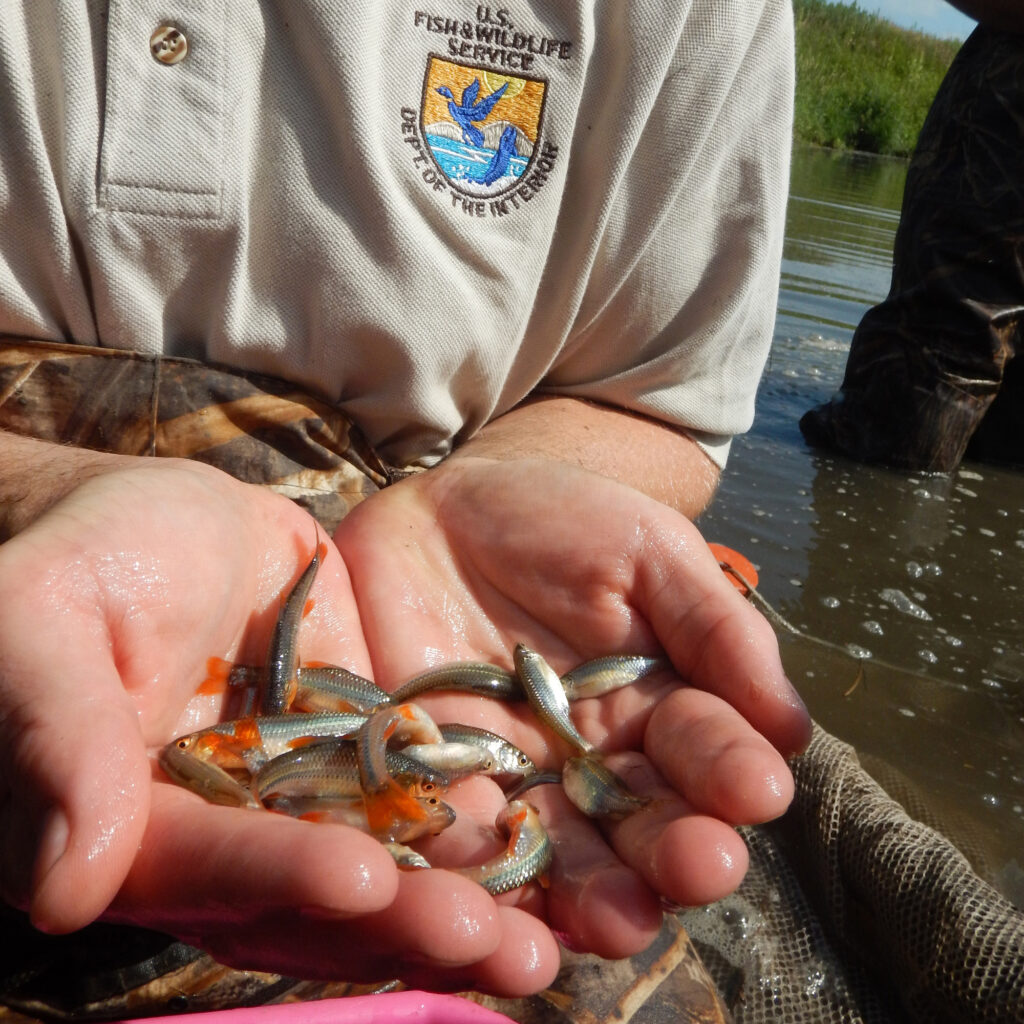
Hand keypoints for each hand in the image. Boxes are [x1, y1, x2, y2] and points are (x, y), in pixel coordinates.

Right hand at [0, 457, 556, 994]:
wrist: (160, 517)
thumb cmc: (80, 555)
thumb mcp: (41, 619)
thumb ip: (54, 736)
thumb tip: (62, 886)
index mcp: (131, 829)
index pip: (205, 868)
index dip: (275, 875)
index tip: (360, 876)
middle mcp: (224, 835)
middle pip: (310, 896)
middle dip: (400, 922)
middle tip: (496, 946)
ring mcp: (301, 797)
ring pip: (379, 864)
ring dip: (456, 904)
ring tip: (542, 943)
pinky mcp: (360, 752)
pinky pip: (416, 800)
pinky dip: (471, 832)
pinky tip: (541, 854)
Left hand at [332, 456, 810, 958]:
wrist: (446, 507)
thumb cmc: (559, 517)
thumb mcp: (647, 550)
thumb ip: (714, 625)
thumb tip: (791, 725)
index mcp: (655, 708)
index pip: (703, 752)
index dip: (730, 769)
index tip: (755, 787)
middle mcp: (592, 763)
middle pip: (640, 825)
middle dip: (674, 850)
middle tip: (700, 866)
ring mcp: (512, 780)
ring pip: (558, 855)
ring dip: (593, 894)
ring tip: (620, 920)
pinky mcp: (432, 784)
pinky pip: (456, 841)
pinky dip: (479, 881)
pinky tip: (506, 913)